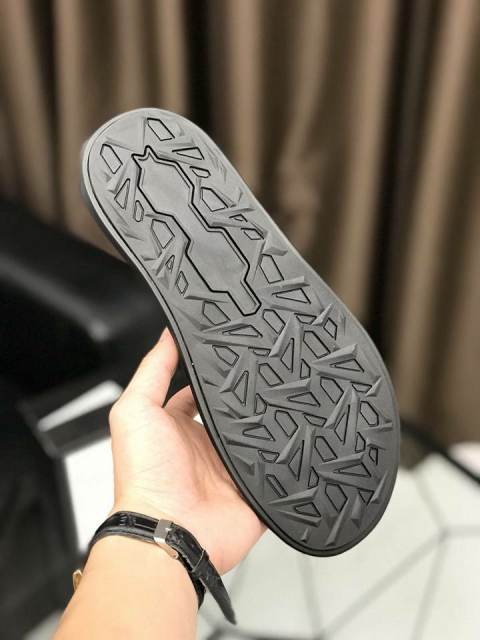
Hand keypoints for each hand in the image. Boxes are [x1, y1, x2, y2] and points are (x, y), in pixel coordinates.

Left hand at [108, 328, 264, 573]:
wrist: (170, 530)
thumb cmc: (143, 476)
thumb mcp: (135, 410)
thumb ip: (153, 370)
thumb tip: (167, 335)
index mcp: (178, 429)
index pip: (199, 394)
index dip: (212, 376)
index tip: (231, 355)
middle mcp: (205, 448)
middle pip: (232, 415)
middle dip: (248, 399)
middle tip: (268, 375)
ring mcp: (231, 471)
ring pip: (258, 440)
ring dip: (268, 427)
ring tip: (288, 401)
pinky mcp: (254, 492)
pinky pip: (276, 471)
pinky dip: (286, 459)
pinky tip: (298, 440)